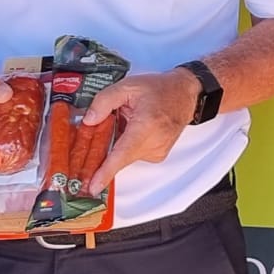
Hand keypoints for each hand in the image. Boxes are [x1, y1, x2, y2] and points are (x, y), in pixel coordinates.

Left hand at [80, 69, 202, 194]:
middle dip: (103, 150)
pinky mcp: (156, 156)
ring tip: (126, 120)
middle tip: (101, 132)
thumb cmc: (161, 90)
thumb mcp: (128, 86)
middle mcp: (153, 143)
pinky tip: (133, 128)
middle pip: (119, 157)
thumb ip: (104, 101)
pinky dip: (127, 144)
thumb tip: (89, 120)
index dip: (106, 172)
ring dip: (117, 143)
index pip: (122, 153)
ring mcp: (156, 152)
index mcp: (146, 125)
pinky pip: (132, 154)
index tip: (94, 186)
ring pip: (125, 155)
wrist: (184, 95)